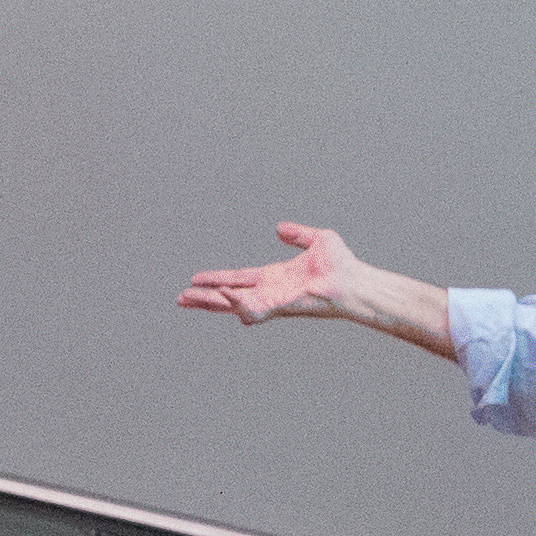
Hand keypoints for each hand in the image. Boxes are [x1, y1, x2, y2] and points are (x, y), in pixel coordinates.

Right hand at [174, 222, 454, 359]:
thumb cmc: (342, 265)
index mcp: (274, 278)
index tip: (195, 279)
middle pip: (228, 296)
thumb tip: (280, 228)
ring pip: (232, 305)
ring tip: (186, 299)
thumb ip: (298, 234)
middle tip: (180, 298)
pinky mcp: (279, 306)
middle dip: (204, 297)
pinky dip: (235, 302)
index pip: (238, 279)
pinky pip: (251, 307)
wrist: (354, 281)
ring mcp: (272, 301)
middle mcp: (269, 292)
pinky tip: (222, 294)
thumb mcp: (317, 239)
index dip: (217, 279)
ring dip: (210, 302)